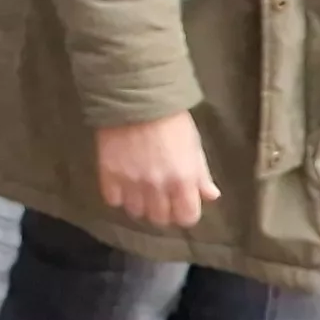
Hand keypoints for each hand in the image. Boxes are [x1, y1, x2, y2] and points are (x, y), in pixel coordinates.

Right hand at [98, 112, 220, 230]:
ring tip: (140, 191)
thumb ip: (201, 175)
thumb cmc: (172, 121)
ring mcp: (131, 183)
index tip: (181, 206)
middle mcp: (158, 187)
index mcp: (183, 180)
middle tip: (160, 198)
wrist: (137, 100)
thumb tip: (210, 196)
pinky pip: (113, 200)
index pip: (186, 217)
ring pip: (136, 212)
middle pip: (159, 219)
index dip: (185, 213)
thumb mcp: (194, 147)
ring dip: (139, 204)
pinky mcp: (109, 175)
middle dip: (162, 210)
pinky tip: (122, 185)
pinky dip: (118, 196)